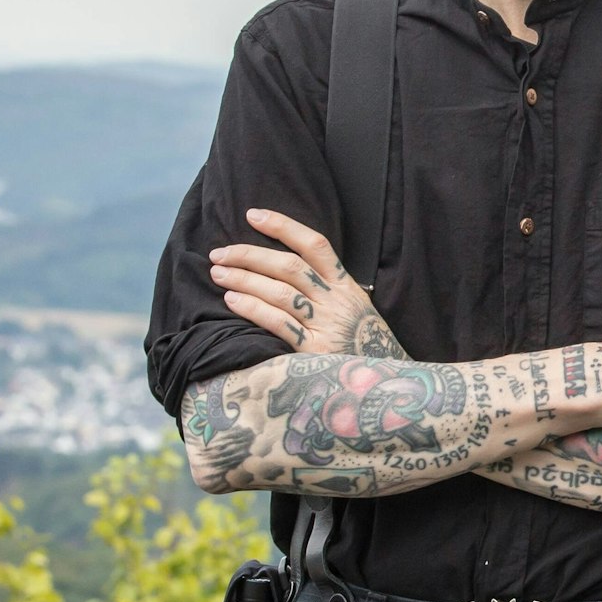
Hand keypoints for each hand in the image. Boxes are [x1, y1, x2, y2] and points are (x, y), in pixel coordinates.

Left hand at [209, 208, 409, 358]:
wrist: (383, 385)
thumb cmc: (363, 346)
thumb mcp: (355, 310)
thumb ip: (328, 291)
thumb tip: (285, 270)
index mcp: (347, 286)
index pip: (315, 245)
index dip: (283, 226)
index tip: (253, 215)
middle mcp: (337, 301)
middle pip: (290, 267)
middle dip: (250, 255)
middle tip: (219, 252)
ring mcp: (327, 325)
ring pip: (281, 292)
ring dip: (244, 279)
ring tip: (218, 273)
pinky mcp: (316, 352)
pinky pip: (279, 324)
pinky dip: (253, 309)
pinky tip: (232, 301)